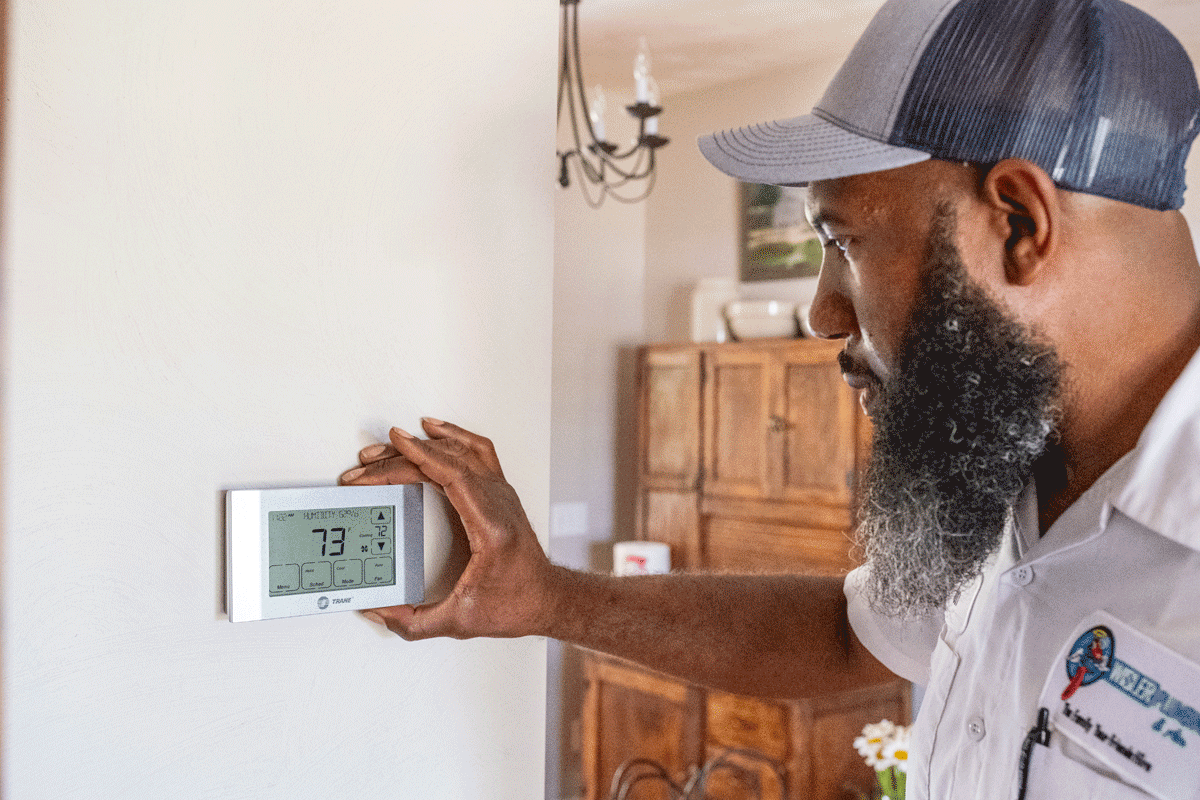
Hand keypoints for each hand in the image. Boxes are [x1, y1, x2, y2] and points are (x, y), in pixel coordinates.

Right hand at [339, 419, 558, 639]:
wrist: (545, 599)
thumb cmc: (513, 604)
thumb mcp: (459, 621)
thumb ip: (413, 622)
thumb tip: (379, 611)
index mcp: (490, 527)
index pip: (452, 476)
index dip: (420, 456)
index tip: (396, 444)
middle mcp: (499, 503)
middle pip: (449, 461)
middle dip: (403, 456)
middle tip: (369, 461)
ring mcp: (501, 494)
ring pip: (463, 450)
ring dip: (426, 442)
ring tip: (393, 441)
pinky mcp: (499, 492)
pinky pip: (478, 451)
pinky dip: (454, 436)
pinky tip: (436, 430)